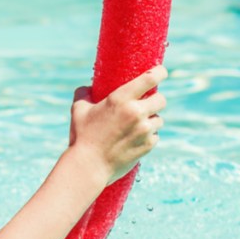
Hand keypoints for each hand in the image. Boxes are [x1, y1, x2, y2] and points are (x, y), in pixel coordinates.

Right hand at [68, 65, 166, 184]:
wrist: (89, 165)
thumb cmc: (82, 136)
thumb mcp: (78, 110)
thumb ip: (84, 94)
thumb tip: (88, 88)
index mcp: (121, 99)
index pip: (149, 78)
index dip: (159, 72)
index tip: (161, 72)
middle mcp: (136, 112)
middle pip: (161, 99)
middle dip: (155, 100)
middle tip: (146, 103)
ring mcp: (144, 130)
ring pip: (159, 119)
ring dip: (151, 120)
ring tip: (136, 125)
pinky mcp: (148, 145)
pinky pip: (155, 135)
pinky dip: (148, 136)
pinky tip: (134, 139)